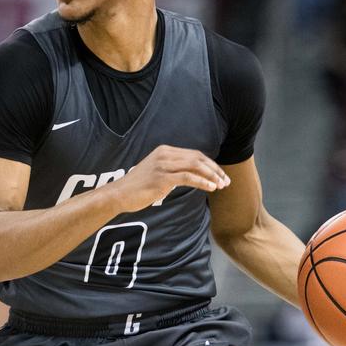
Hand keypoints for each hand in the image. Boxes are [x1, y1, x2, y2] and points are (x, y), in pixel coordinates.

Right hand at [114, 145, 229, 212]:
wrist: (119, 194)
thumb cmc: (138, 187)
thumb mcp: (157, 172)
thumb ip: (173, 170)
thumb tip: (192, 176)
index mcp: (165, 151)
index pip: (194, 154)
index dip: (210, 164)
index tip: (220, 175)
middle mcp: (165, 154)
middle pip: (198, 158)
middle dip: (214, 170)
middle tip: (225, 182)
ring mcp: (163, 165)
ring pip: (195, 166)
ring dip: (212, 176)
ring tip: (221, 186)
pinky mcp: (162, 178)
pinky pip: (188, 178)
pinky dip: (202, 182)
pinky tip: (211, 188)